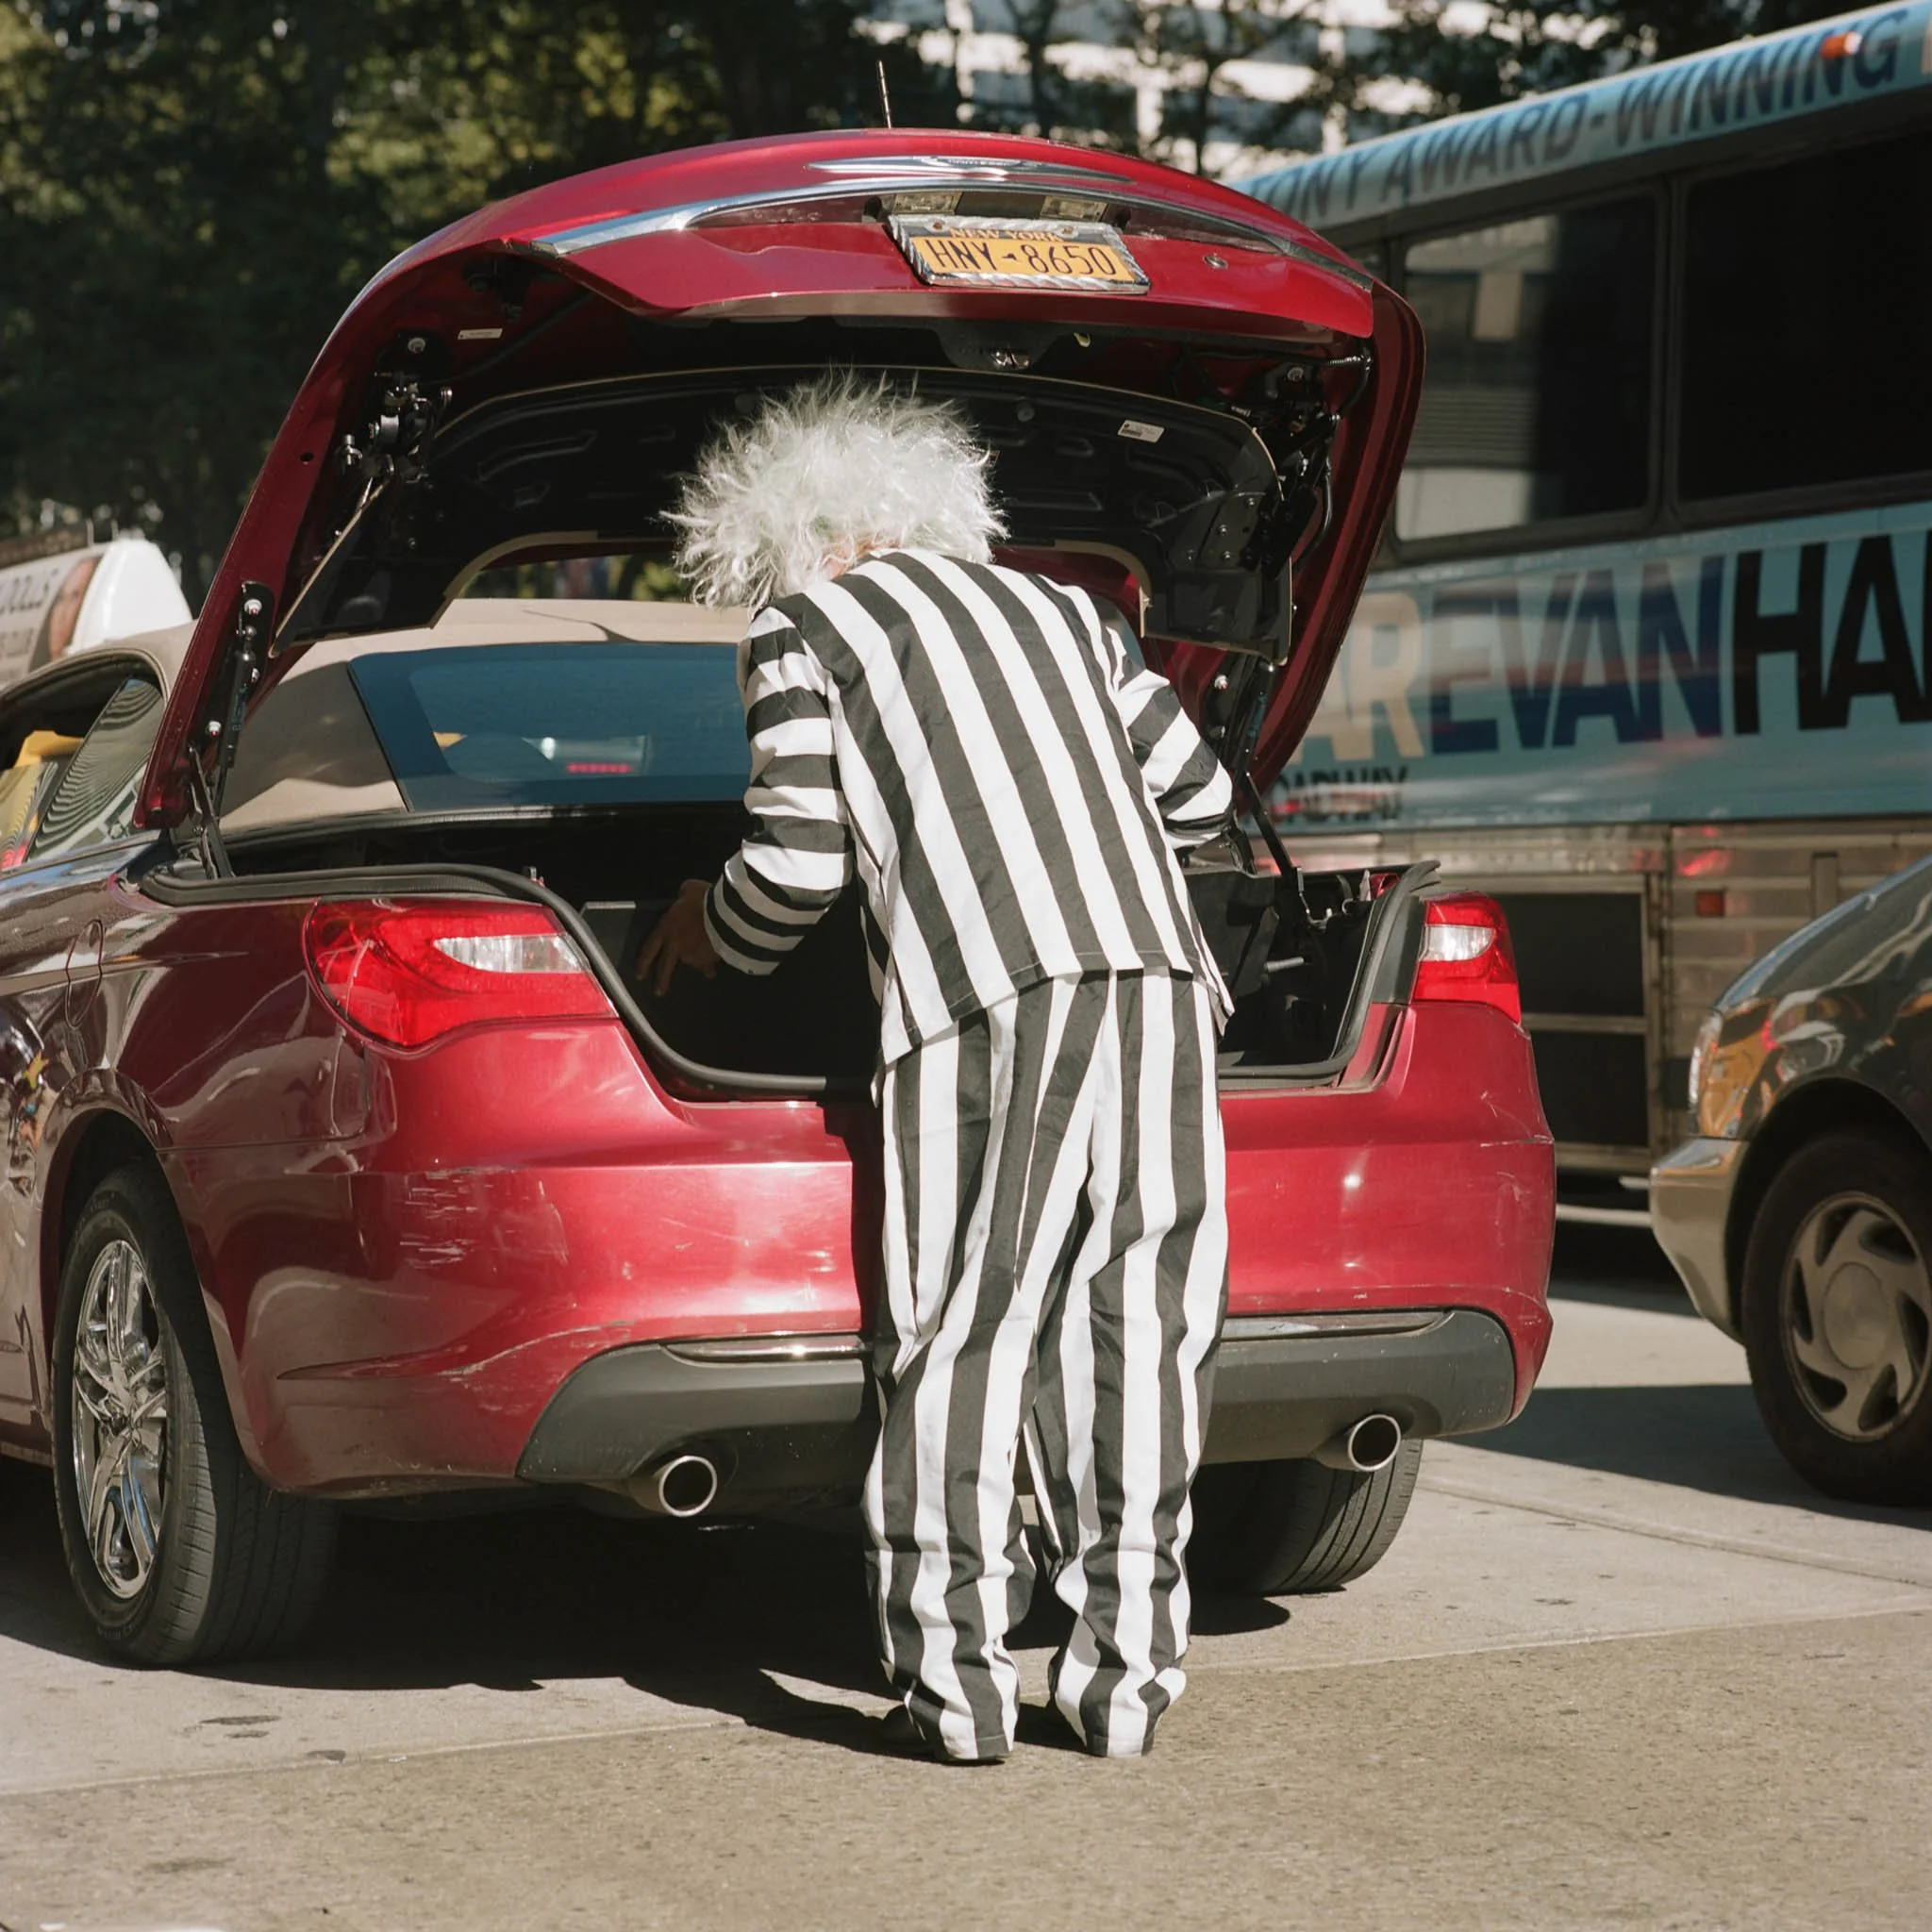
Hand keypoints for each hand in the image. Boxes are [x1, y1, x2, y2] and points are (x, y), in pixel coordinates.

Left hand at [636, 879, 719, 997]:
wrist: (725, 916)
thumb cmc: (704, 900)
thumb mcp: (690, 888)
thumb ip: (684, 893)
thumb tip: (684, 893)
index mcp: (666, 929)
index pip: (650, 948)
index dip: (643, 962)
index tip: (640, 975)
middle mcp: (677, 946)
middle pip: (666, 967)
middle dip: (662, 981)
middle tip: (659, 993)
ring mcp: (694, 955)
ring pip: (694, 963)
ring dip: (700, 965)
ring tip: (707, 972)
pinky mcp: (710, 960)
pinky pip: (711, 963)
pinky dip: (714, 962)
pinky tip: (721, 963)